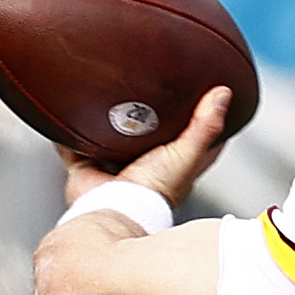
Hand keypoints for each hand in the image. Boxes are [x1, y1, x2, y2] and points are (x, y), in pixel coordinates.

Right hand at [61, 86, 237, 219]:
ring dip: (110, 120)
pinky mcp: (87, 167)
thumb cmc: (152, 193)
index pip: (193, 138)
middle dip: (148, 113)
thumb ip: (205, 126)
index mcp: (172, 166)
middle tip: (149, 86)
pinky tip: (71, 114)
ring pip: (112, 137)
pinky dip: (71, 134)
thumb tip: (223, 96)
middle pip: (148, 134)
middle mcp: (143, 167)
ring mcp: (114, 167)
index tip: (204, 95)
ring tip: (111, 91)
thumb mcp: (186, 154)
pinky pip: (74, 146)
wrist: (113, 208)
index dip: (200, 117)